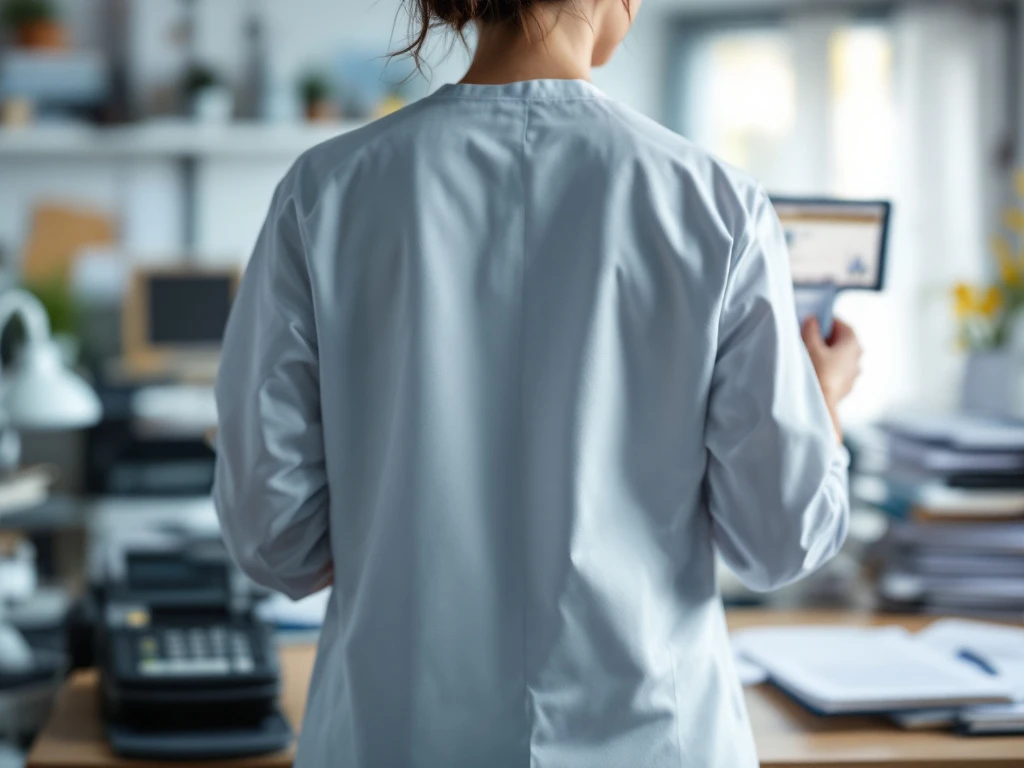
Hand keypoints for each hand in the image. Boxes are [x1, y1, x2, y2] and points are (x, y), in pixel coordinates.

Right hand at [801, 317, 861, 440]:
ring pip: (839, 357)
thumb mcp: (810, 346)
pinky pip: (837, 370)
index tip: (813, 322)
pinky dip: (827, 368)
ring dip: (826, 354)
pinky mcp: (846, 386)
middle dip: (825, 338)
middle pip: (841, 341)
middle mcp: (857, 357)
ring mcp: (853, 373)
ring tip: (810, 357)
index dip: (827, 322)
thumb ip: (811, 329)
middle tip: (808, 339)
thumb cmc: (818, 374)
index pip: (842, 325)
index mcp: (853, 344)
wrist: (820, 404)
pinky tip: (815, 372)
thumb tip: (812, 321)